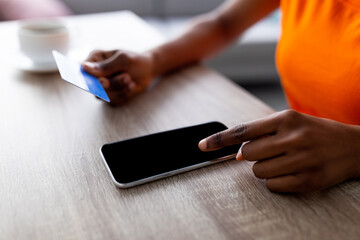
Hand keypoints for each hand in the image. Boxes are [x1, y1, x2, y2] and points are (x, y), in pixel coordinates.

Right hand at [82, 50, 153, 104]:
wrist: (148, 71)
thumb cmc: (135, 61)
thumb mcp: (124, 60)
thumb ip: (106, 65)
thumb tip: (84, 67)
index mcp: (95, 58)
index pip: (83, 70)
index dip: (90, 79)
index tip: (105, 81)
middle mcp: (95, 73)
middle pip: (94, 86)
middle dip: (113, 84)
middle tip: (127, 77)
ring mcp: (101, 86)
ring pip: (103, 96)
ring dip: (120, 90)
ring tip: (131, 81)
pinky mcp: (109, 95)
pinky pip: (112, 101)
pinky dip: (123, 96)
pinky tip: (131, 88)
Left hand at [198, 110, 359, 192]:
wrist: (354, 146)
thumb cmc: (315, 132)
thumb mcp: (291, 122)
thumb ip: (262, 133)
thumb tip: (237, 154)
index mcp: (285, 118)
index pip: (243, 130)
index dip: (219, 139)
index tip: (201, 146)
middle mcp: (293, 137)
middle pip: (247, 154)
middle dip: (252, 155)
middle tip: (271, 152)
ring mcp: (302, 160)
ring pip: (257, 171)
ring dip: (264, 169)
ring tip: (284, 161)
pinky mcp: (308, 180)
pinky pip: (273, 186)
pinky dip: (276, 182)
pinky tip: (292, 172)